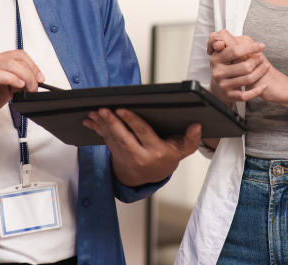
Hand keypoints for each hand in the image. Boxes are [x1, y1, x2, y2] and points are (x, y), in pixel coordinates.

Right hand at [0, 50, 43, 131]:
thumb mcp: (4, 89)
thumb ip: (17, 82)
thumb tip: (34, 82)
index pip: (19, 55)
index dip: (33, 65)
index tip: (40, 78)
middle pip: (18, 58)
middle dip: (32, 72)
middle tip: (35, 86)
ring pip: (11, 64)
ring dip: (26, 77)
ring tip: (28, 89)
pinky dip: (13, 79)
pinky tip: (18, 86)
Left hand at [83, 108, 201, 186]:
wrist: (150, 177)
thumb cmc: (167, 157)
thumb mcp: (182, 150)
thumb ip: (191, 139)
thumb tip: (197, 125)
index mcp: (156, 152)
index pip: (142, 133)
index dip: (132, 121)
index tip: (122, 109)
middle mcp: (140, 156)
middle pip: (123, 138)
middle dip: (112, 123)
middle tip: (102, 109)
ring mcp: (126, 157)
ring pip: (112, 139)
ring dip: (101, 125)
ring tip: (94, 112)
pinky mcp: (116, 155)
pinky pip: (106, 141)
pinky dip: (98, 130)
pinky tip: (90, 121)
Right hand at [208, 30, 269, 101]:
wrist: (220, 83)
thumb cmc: (226, 64)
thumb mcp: (225, 50)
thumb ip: (225, 40)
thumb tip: (221, 42)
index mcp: (217, 59)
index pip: (235, 51)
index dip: (251, 48)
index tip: (261, 46)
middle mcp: (218, 72)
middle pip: (245, 66)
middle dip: (257, 61)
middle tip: (261, 58)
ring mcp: (223, 85)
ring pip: (248, 79)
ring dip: (261, 72)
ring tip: (265, 67)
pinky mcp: (229, 95)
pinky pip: (246, 95)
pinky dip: (257, 90)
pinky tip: (263, 86)